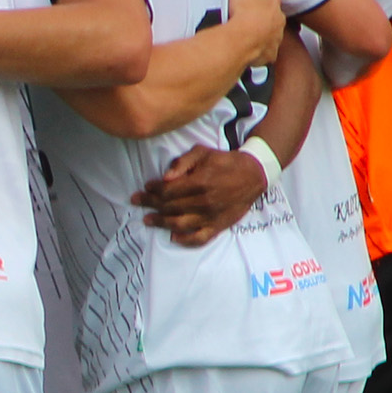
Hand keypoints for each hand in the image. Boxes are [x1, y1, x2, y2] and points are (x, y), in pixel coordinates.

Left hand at [133, 145, 268, 246]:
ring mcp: (210, 216)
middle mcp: (203, 202)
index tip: (144, 188)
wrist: (253, 175)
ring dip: (160, 222)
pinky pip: (199, 238)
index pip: (167, 191)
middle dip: (150, 204)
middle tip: (137, 202)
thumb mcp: (203, 153)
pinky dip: (185, 240)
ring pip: (179, 224)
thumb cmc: (225, 162)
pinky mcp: (218, 226)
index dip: (153, 190)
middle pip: (169, 207)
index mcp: (199, 182)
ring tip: (147, 220)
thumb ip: (183, 163)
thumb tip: (165, 177)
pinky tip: (173, 237)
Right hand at [225, 0, 283, 63]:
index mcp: (273, 1)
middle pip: (275, 14)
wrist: (243, 39)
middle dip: (266, 14)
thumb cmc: (244, 10)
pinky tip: (250, 51)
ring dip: (264, 33)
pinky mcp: (267, 54)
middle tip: (252, 14)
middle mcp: (278, 19)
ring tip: (249, 34)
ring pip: (272, 34)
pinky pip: (265, 53)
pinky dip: (259, 51)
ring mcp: (274, 38)